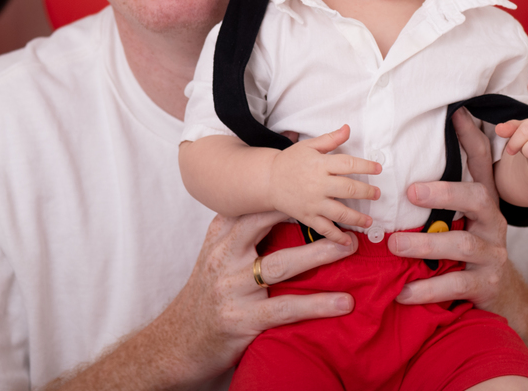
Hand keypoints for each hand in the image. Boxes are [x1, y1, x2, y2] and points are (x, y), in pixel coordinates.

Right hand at [161, 211, 358, 379]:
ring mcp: (232, 288)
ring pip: (280, 265)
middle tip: (342, 214)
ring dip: (318, 254)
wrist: (178, 342)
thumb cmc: (206, 294)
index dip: (284, 194)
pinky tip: (342, 302)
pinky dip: (317, 304)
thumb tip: (281, 208)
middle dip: (305, 216)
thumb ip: (240, 233)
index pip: (253, 207)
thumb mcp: (214, 256)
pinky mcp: (243, 320)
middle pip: (266, 226)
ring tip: (348, 247)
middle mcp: (223, 257)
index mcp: (219, 237)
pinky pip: (286, 307)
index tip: (315, 186)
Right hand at [268, 124, 380, 246]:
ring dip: (357, 218)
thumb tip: (348, 128)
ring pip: (340, 212)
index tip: (378, 169)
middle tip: (377, 194)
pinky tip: (349, 241)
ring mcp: (313, 203)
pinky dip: (337, 237)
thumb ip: (330, 139)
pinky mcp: (307, 216)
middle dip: (366, 193)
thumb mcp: (309, 146)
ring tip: (369, 221)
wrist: (267, 180)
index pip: (348, 164)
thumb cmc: (290, 161)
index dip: (366, 166)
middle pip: (348, 189)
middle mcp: (318, 184)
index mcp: (320, 165)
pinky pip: (325, 229)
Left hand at [387, 108, 510, 310]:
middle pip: (477, 197)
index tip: (459, 113)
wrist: (500, 296)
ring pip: (462, 243)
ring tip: (395, 246)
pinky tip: (404, 292)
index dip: (472, 137)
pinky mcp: (486, 282)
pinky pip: (456, 282)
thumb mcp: (459, 221)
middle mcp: (492, 221)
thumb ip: (438, 200)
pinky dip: (428, 288)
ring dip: (425, 243)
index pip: (482, 163)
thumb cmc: (466, 252)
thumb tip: (400, 172)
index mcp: (484, 202)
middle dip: (445, 192)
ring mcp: (492, 252)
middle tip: (411, 192)